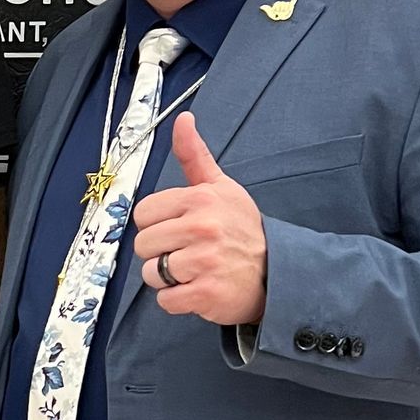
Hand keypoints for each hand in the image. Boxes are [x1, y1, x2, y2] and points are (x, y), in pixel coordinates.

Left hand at [131, 114, 267, 326]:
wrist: (277, 272)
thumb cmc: (242, 230)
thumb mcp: (221, 187)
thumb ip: (195, 156)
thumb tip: (183, 119)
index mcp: (200, 199)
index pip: (143, 214)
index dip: (158, 225)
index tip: (180, 228)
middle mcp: (202, 227)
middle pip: (144, 245)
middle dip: (161, 253)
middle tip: (189, 252)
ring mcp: (205, 262)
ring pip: (152, 275)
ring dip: (168, 279)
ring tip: (195, 271)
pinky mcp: (206, 293)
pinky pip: (166, 300)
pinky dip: (178, 300)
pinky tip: (199, 288)